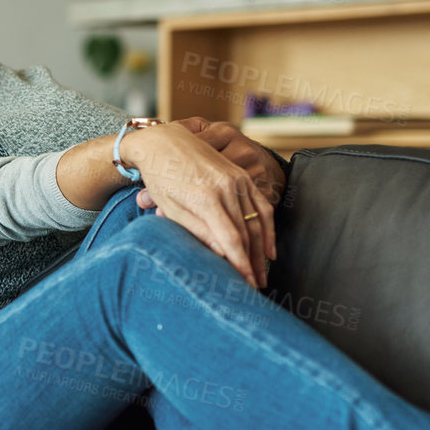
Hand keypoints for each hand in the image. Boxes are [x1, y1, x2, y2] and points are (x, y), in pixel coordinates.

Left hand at [120, 121, 275, 287]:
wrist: (164, 142)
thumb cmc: (160, 179)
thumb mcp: (172, 208)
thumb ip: (198, 232)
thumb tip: (222, 256)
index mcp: (206, 198)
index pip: (231, 240)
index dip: (240, 264)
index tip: (246, 284)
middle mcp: (226, 188)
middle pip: (247, 233)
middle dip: (251, 264)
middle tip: (254, 288)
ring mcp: (238, 180)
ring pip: (257, 222)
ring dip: (261, 251)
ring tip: (261, 275)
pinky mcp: (242, 176)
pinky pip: (261, 205)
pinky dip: (268, 228)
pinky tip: (269, 250)